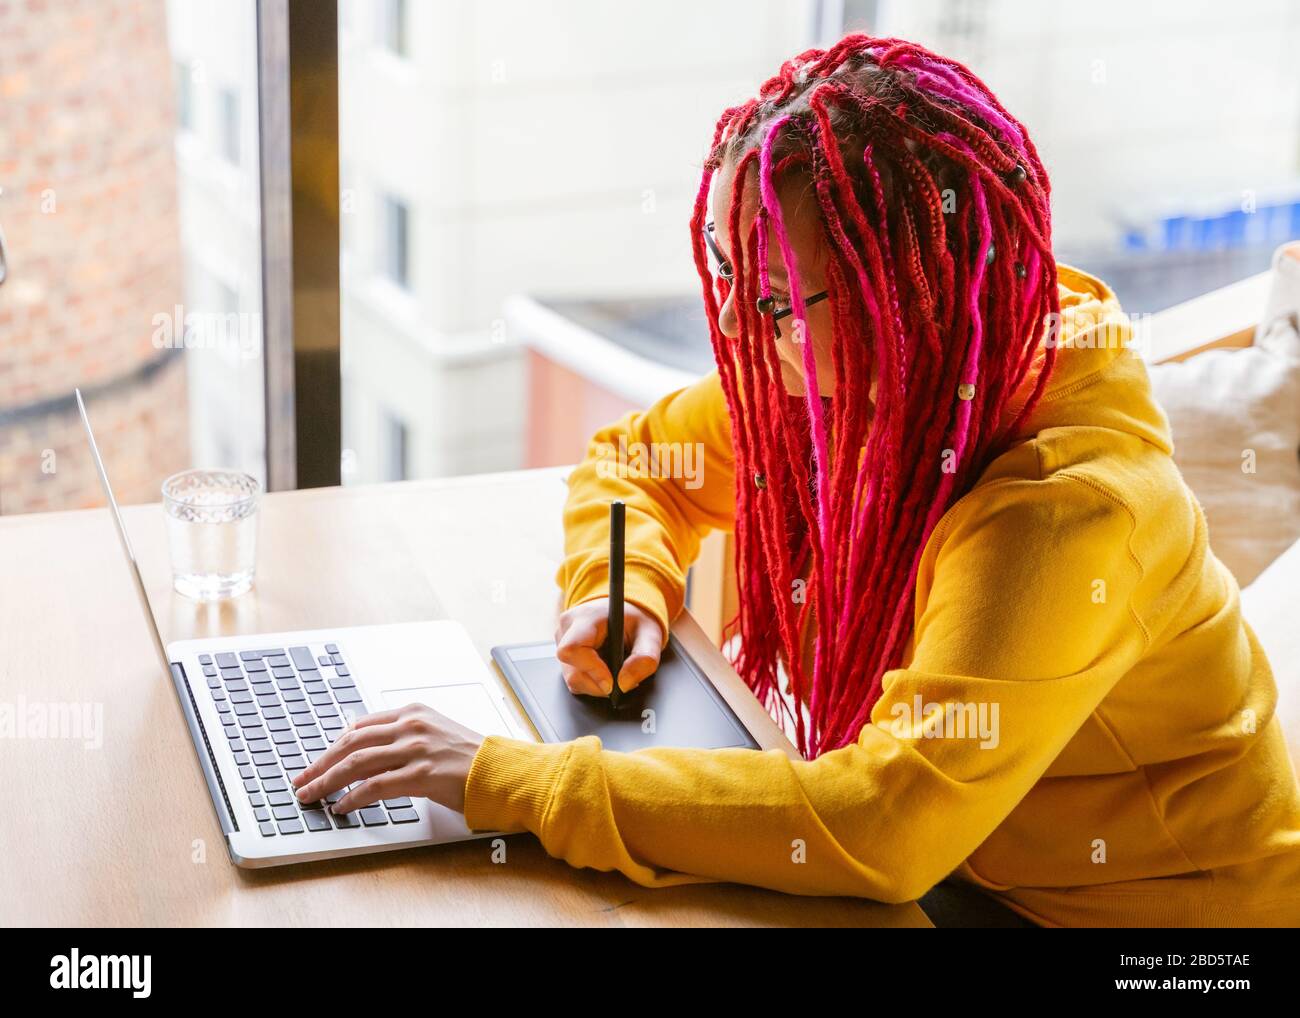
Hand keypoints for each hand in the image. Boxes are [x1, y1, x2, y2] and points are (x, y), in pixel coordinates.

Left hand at [291, 704, 483, 814]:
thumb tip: (371, 750)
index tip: (318, 761)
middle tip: (302, 779)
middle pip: (351, 742)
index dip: (333, 746)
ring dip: (327, 781)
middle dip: (321, 763)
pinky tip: (341, 807)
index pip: (361, 726)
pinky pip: (375, 786)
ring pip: (356, 763)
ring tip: (311, 795)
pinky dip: (352, 798)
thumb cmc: (473, 758)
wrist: (503, 770)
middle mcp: (412, 726)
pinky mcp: (421, 774)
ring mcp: (416, 748)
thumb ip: (406, 736)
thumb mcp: (437, 734)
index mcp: (414, 712)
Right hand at [555, 598, 662, 695]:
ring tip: (616, 673)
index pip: (572, 649)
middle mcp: (567, 628)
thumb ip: (645, 658)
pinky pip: (574, 679)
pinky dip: (592, 682)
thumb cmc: (635, 620)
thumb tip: (624, 683)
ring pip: (572, 679)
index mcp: (585, 617)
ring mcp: (562, 642)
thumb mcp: (651, 634)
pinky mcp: (565, 655)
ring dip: (597, 685)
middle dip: (599, 684)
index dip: (591, 671)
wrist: (626, 613)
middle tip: (621, 680)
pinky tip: (606, 672)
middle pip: (572, 671)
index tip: (612, 683)